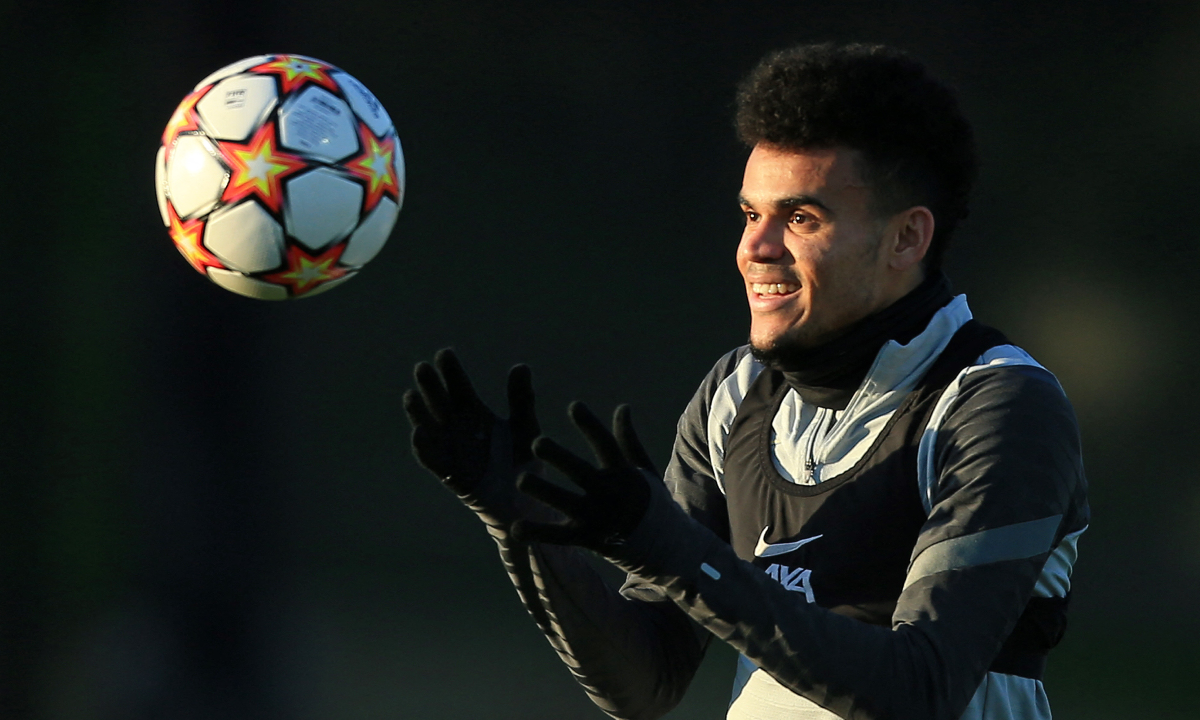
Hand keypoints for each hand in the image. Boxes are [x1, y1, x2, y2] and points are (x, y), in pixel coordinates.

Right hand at [402, 348, 539, 524]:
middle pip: (440, 403)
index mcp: (474, 412)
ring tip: (410, 396)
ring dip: (418, 413)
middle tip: (423, 368)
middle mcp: (457, 427)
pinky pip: (433, 459)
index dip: (450, 371)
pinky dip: (424, 447)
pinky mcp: (450, 473)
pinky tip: (419, 432)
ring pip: (429, 427)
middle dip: (431, 387)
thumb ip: (521, 400)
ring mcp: (451, 449)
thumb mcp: (524, 427)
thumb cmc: (523, 459)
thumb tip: (520, 366)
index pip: (458, 387)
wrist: (525, 499)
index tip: (444, 353)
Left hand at [512, 402, 654, 550]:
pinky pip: (559, 536)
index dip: (591, 425)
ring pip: (566, 502)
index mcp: (623, 473)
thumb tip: (622, 407)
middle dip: (559, 458)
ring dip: (543, 491)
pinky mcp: (588, 538)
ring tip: (521, 479)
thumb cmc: (649, 501)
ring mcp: (598, 517)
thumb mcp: (644, 469)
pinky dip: (538, 533)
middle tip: (537, 443)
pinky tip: (515, 528)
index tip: (574, 406)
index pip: (606, 445)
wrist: (664, 546)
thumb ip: (628, 440)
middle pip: (581, 472)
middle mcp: (609, 493)